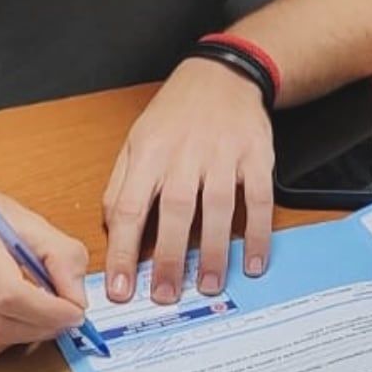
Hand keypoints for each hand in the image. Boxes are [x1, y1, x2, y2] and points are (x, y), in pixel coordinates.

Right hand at [0, 157, 89, 357]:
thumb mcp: (22, 218)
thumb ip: (60, 254)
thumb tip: (77, 300)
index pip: (10, 294)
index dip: (49, 311)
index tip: (75, 312)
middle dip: (40, 328)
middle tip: (63, 318)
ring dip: (20, 336)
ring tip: (35, 313)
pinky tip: (2, 311)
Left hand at [101, 57, 273, 305]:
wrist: (222, 74)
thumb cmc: (175, 113)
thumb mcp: (136, 140)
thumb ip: (122, 185)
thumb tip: (113, 230)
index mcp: (149, 151)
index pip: (130, 206)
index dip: (124, 251)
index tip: (121, 288)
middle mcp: (185, 152)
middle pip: (176, 210)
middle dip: (170, 259)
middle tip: (166, 296)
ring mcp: (223, 152)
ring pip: (218, 207)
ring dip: (214, 252)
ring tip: (208, 286)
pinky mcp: (255, 154)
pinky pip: (258, 198)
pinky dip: (258, 233)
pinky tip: (254, 262)